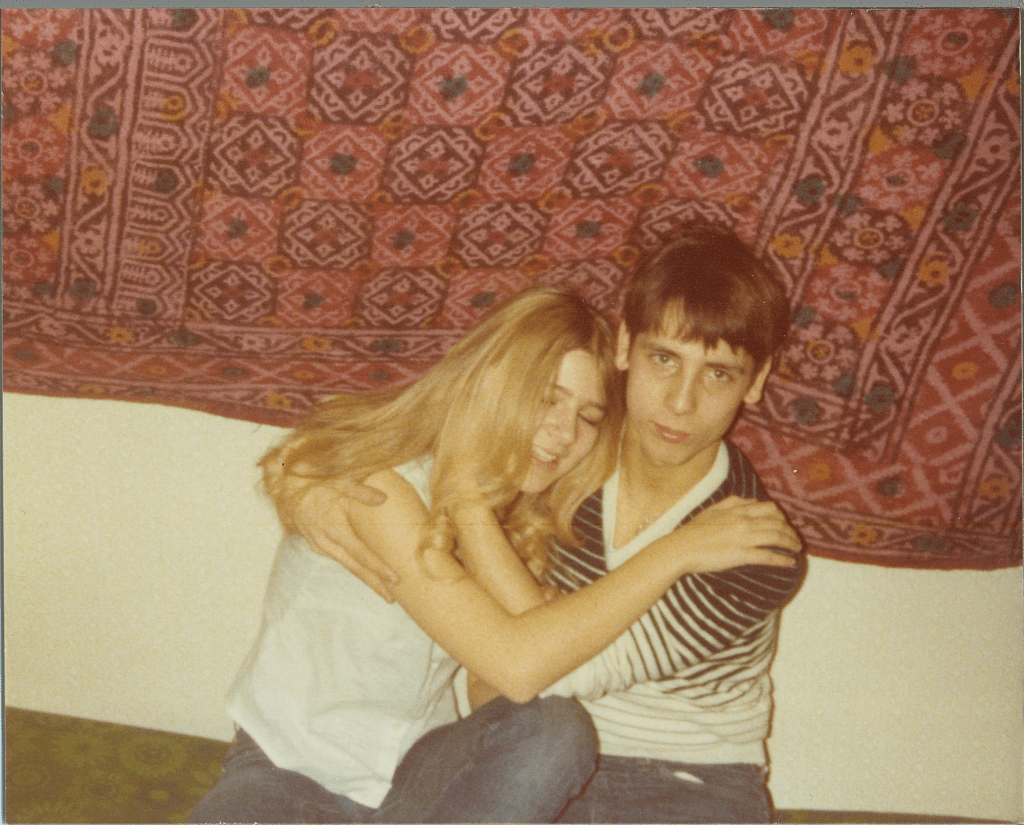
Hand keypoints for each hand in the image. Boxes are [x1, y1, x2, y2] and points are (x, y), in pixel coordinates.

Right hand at [289, 480, 398, 601]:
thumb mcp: (339, 482)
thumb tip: (383, 499)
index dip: (377, 567)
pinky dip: (353, 566)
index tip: (394, 579)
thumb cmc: (316, 485)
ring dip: (364, 577)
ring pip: (346, 565)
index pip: (360, 553)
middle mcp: (325, 542)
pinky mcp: (317, 545)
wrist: (287, 491)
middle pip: (353, 567)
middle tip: (391, 599)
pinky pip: (339, 559)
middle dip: (373, 583)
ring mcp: (319, 546)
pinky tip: (364, 571)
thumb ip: (361, 491)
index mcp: (333, 529)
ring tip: (382, 589)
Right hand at [664, 496, 801, 572]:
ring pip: (776, 537)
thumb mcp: (713, 509)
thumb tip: (749, 502)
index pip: (769, 508)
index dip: (781, 517)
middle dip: (791, 531)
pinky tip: (790, 563)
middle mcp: (743, 521)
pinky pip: (768, 556)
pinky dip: (782, 559)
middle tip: (795, 539)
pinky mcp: (741, 555)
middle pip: (777, 523)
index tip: (785, 524)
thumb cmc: (694, 530)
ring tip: (796, 549)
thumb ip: (732, 503)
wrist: (681, 548)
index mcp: (737, 508)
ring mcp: (743, 538)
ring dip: (791, 543)